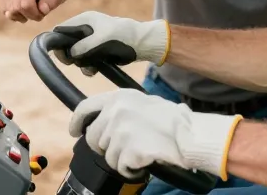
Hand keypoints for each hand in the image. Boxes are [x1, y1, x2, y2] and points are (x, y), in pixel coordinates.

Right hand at [0, 0, 66, 21]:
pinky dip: (12, 14)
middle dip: (28, 15)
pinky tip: (21, 10)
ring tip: (30, 10)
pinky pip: (3, 9)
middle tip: (37, 13)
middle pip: (16, 6)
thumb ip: (53, 0)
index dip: (33, 12)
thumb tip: (42, 10)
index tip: (41, 15)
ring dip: (20, 16)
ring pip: (8, 10)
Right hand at [52, 11, 169, 75]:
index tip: (61, 53)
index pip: (62, 28)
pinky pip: (85, 61)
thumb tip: (71, 54)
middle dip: (69, 55)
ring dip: (80, 63)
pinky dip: (88, 67)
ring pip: (75, 55)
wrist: (142, 43)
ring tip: (90, 67)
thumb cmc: (124, 35)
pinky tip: (94, 70)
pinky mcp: (97, 51)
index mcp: (85, 19)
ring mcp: (91, 41)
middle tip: (74, 62)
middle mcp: (85, 29)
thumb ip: (85, 44)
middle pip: (66, 43)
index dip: (57, 40)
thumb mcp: (103, 38)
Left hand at [68, 89, 241, 180]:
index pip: (85, 108)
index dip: (77, 122)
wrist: (191, 135)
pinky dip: (131, 169)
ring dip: (122, 158)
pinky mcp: (127, 150)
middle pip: (94, 138)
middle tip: (126, 148)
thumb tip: (105, 120)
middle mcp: (116, 112)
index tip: (75, 131)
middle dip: (106, 147)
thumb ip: (122, 108)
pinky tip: (144, 162)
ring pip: (108, 155)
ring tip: (141, 152)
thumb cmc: (174, 120)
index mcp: (120, 97)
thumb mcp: (145, 103)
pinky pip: (120, 167)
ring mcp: (121, 132)